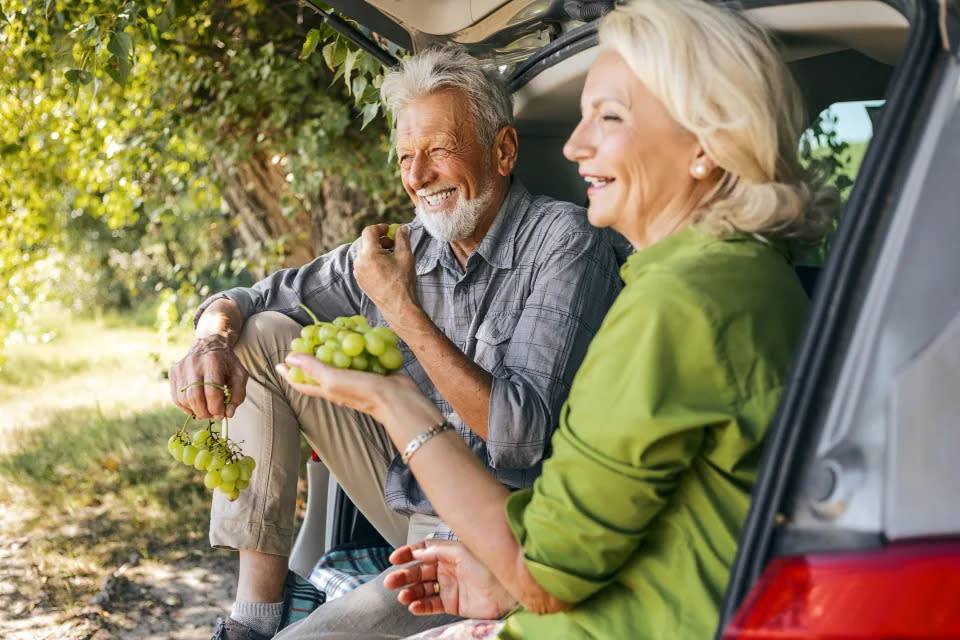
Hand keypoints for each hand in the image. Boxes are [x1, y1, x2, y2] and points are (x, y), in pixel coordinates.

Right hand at [168, 334, 247, 418]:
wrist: (209, 344)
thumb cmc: (227, 363)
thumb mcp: (240, 375)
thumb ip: (238, 395)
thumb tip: (228, 414)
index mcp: (213, 361)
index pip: (212, 392)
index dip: (217, 408)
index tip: (222, 413)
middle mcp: (193, 363)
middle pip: (194, 397)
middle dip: (205, 412)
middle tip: (213, 415)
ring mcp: (180, 367)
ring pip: (183, 400)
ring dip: (196, 411)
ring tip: (206, 410)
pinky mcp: (173, 372)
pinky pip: (176, 398)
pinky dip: (187, 407)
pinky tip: (197, 405)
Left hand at [276, 352, 438, 431]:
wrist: (398, 398)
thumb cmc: (363, 392)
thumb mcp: (333, 379)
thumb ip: (312, 367)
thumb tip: (289, 358)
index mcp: (327, 389)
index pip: (302, 383)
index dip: (289, 374)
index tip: (279, 362)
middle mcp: (340, 385)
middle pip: (320, 372)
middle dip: (310, 359)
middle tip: (304, 342)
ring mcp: (357, 379)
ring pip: (341, 363)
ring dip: (334, 351)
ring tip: (328, 335)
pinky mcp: (373, 372)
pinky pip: (361, 358)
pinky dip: (357, 348)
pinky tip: (358, 337)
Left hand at [353, 224, 418, 323]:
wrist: (397, 305)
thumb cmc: (402, 281)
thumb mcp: (405, 256)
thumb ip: (402, 238)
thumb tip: (401, 228)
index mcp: (369, 254)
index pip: (369, 231)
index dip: (380, 227)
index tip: (390, 230)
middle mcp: (359, 261)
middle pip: (365, 241)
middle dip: (379, 238)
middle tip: (392, 243)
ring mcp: (358, 271)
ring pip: (364, 252)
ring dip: (376, 249)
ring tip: (390, 256)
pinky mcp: (360, 279)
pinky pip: (363, 263)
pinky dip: (372, 259)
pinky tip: (385, 266)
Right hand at [385, 540, 516, 617]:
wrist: (507, 592)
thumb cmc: (490, 567)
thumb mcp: (462, 552)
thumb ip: (437, 551)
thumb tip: (417, 552)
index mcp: (449, 552)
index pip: (423, 551)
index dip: (408, 554)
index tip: (395, 559)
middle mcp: (448, 568)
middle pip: (419, 571)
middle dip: (404, 575)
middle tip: (391, 581)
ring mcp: (449, 587)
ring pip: (422, 589)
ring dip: (410, 592)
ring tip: (403, 596)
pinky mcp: (452, 604)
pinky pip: (431, 605)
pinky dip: (420, 606)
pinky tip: (414, 606)